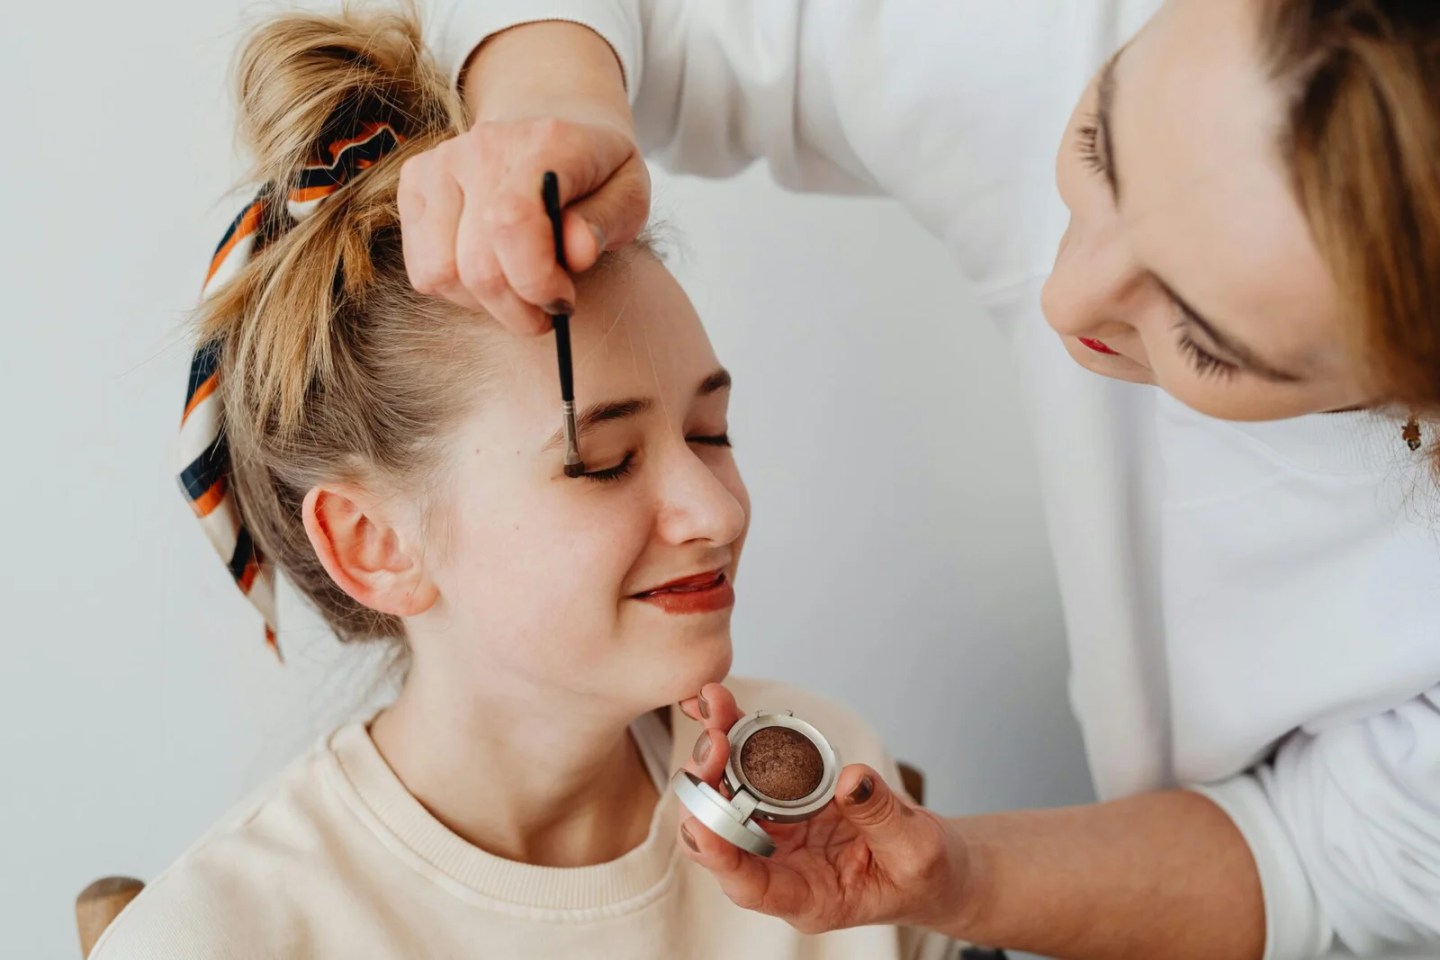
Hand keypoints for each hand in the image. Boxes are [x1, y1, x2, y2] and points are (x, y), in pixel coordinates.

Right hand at [398, 115, 650, 335]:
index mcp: (544, 143)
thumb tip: (577, 252)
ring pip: (441, 273)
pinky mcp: (414, 181)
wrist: (552, 118)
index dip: (536, 281)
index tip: (563, 300)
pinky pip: (421, 268)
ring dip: (484, 303)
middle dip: (518, 308)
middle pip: (477, 265)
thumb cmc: (596, 170)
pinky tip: (489, 270)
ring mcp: (440, 161)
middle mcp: (482, 147)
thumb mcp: (630, 192)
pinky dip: (456, 289)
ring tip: (517, 287)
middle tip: (547, 308)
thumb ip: (609, 221)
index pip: (512, 223)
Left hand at [677, 683, 974, 935]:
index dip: (719, 855)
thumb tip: (852, 780)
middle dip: (708, 787)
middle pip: (723, 832)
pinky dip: (736, 736)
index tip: (701, 821)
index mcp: (809, 897)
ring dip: (715, 750)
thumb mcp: (917, 850)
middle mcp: (782, 867)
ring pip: (728, 794)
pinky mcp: (788, 803)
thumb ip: (882, 817)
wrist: (935, 863)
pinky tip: (724, 705)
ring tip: (713, 705)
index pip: (750, 886)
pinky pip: (751, 769)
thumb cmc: (927, 874)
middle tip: (714, 741)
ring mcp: (781, 834)